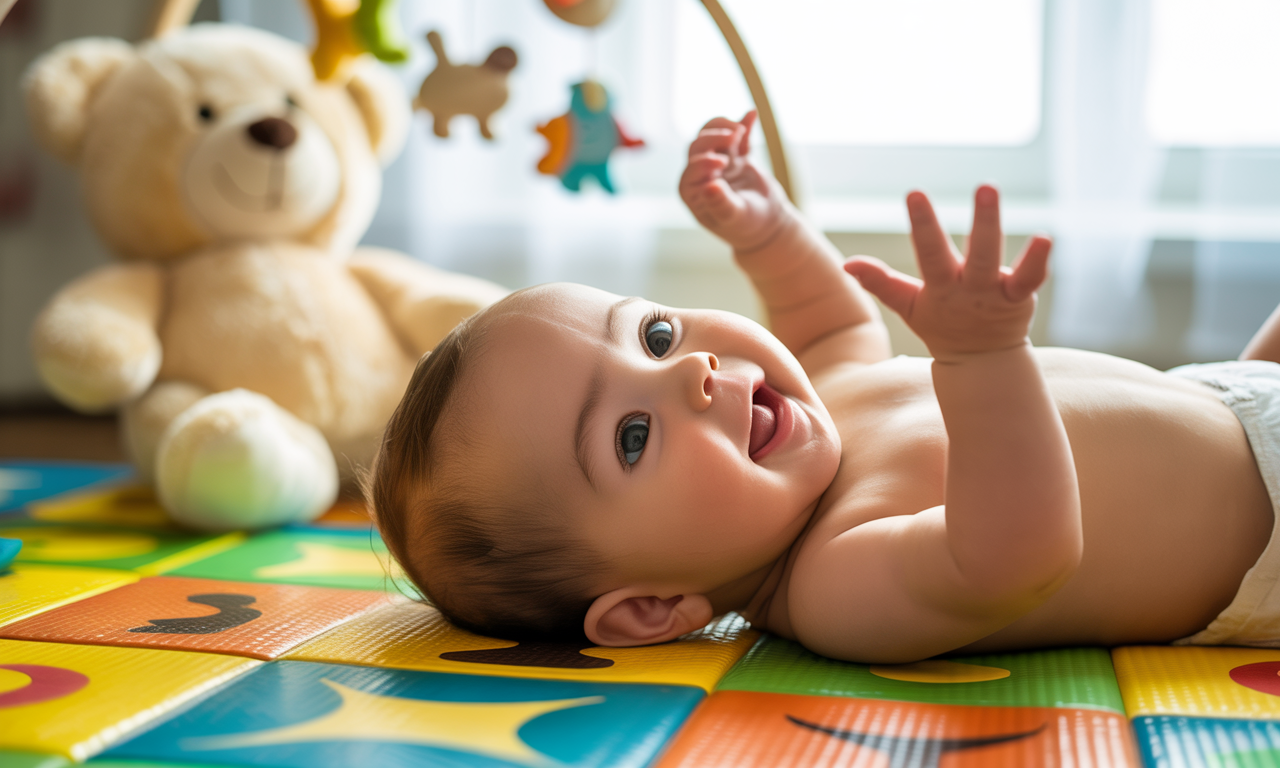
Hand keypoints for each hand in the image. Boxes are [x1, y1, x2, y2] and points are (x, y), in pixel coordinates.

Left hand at [678, 111, 787, 251]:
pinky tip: (752, 113)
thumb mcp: (735, 217)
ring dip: (724, 127)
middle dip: (714, 137)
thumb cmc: (746, 226)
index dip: (703, 162)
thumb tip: (709, 187)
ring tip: (740, 128)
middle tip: (734, 135)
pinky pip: (738, 137)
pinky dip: (744, 124)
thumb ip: (721, 203)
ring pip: (714, 135)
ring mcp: (719, 163)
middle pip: (699, 146)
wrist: (767, 225)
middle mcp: (701, 174)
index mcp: (693, 191)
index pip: (691, 170)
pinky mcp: (736, 157)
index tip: (722, 163)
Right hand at [844, 186, 1050, 361]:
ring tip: (999, 194)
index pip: (930, 253)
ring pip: (1001, 259)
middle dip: (983, 221)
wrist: (980, 361)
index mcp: (941, 288)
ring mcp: (996, 293)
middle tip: (986, 186)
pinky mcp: (1019, 296)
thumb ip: (880, 282)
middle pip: (979, 254)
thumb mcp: (908, 305)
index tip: (915, 193)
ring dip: (1002, 228)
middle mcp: (970, 288)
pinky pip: (1031, 278)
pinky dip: (1038, 260)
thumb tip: (847, 264)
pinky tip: (1045, 237)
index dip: (923, 224)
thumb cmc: (941, 324)